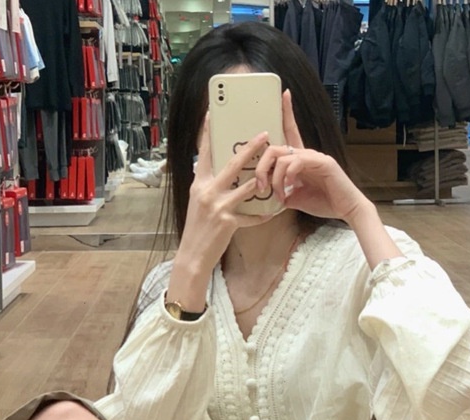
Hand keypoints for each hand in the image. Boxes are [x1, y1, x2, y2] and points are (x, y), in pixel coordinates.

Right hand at [175, 114, 273, 277]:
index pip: (203, 154)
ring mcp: (217, 207)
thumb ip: (209, 186)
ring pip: (246, 187)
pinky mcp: (227, 222)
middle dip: (250, 149)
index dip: (207, 133)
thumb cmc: (197, 229)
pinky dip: (262, 214)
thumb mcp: (198, 203)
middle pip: (232, 165)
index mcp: (198, 184)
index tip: (212, 113)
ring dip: (263, 179)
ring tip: (277, 170)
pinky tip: (273, 211)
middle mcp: (206, 192)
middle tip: (265, 134)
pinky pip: (251, 216)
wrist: (192, 256)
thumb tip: (220, 172)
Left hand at [254, 90, 369, 224]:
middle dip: (260, 167)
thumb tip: (268, 194)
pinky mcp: (322, 162)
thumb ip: (281, 192)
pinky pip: (296, 162)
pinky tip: (290, 188)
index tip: (284, 93)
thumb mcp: (295, 198)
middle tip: (261, 187)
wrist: (347, 209)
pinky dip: (288, 176)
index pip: (290, 130)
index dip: (286, 112)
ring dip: (274, 179)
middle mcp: (306, 153)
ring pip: (282, 156)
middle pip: (274, 147)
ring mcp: (314, 156)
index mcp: (300, 159)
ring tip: (278, 196)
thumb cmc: (324, 202)